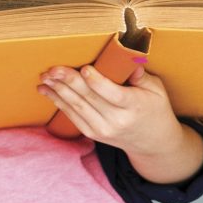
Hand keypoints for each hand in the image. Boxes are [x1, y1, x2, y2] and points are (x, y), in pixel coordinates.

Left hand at [41, 62, 184, 158]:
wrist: (152, 143)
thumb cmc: (154, 110)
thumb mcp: (157, 91)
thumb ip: (142, 75)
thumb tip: (129, 59)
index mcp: (135, 106)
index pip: (112, 94)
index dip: (96, 81)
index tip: (84, 68)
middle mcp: (117, 120)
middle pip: (89, 98)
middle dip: (68, 81)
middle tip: (53, 68)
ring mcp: (102, 129)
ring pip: (76, 107)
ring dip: (57, 90)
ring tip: (44, 76)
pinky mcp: (92, 133)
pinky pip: (71, 116)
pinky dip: (57, 102)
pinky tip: (46, 90)